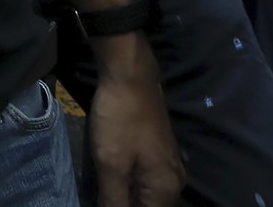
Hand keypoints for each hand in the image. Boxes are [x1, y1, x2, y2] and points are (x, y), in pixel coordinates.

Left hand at [88, 47, 182, 205]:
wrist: (130, 78)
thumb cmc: (120, 120)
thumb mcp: (111, 163)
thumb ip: (113, 199)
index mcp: (166, 189)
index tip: (103, 200)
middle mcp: (173, 182)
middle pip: (146, 206)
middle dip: (122, 204)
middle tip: (100, 193)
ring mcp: (167, 166)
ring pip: (144, 194)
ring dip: (123, 195)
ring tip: (101, 189)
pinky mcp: (157, 153)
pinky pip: (143, 179)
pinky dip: (127, 183)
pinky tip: (109, 180)